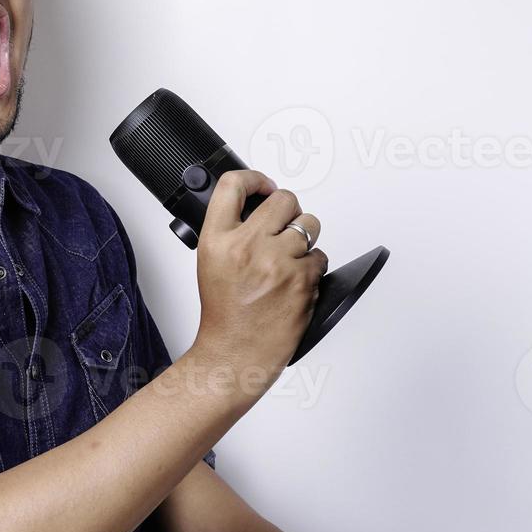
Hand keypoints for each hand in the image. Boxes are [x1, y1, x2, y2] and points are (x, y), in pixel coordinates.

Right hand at [193, 170, 328, 379]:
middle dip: (288, 210)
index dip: (254, 179)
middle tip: (283, 225)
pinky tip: (295, 281)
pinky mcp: (303, 281)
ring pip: (309, 225)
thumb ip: (231, 233)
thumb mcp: (211, 263)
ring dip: (304, 238)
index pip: (234, 186)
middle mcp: (248, 247)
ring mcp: (278, 263)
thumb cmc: (224, 315)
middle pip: (283, 199)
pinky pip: (320, 256)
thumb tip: (257, 209)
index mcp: (218, 240)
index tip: (263, 185)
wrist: (235, 353)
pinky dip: (312, 267)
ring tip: (290, 257)